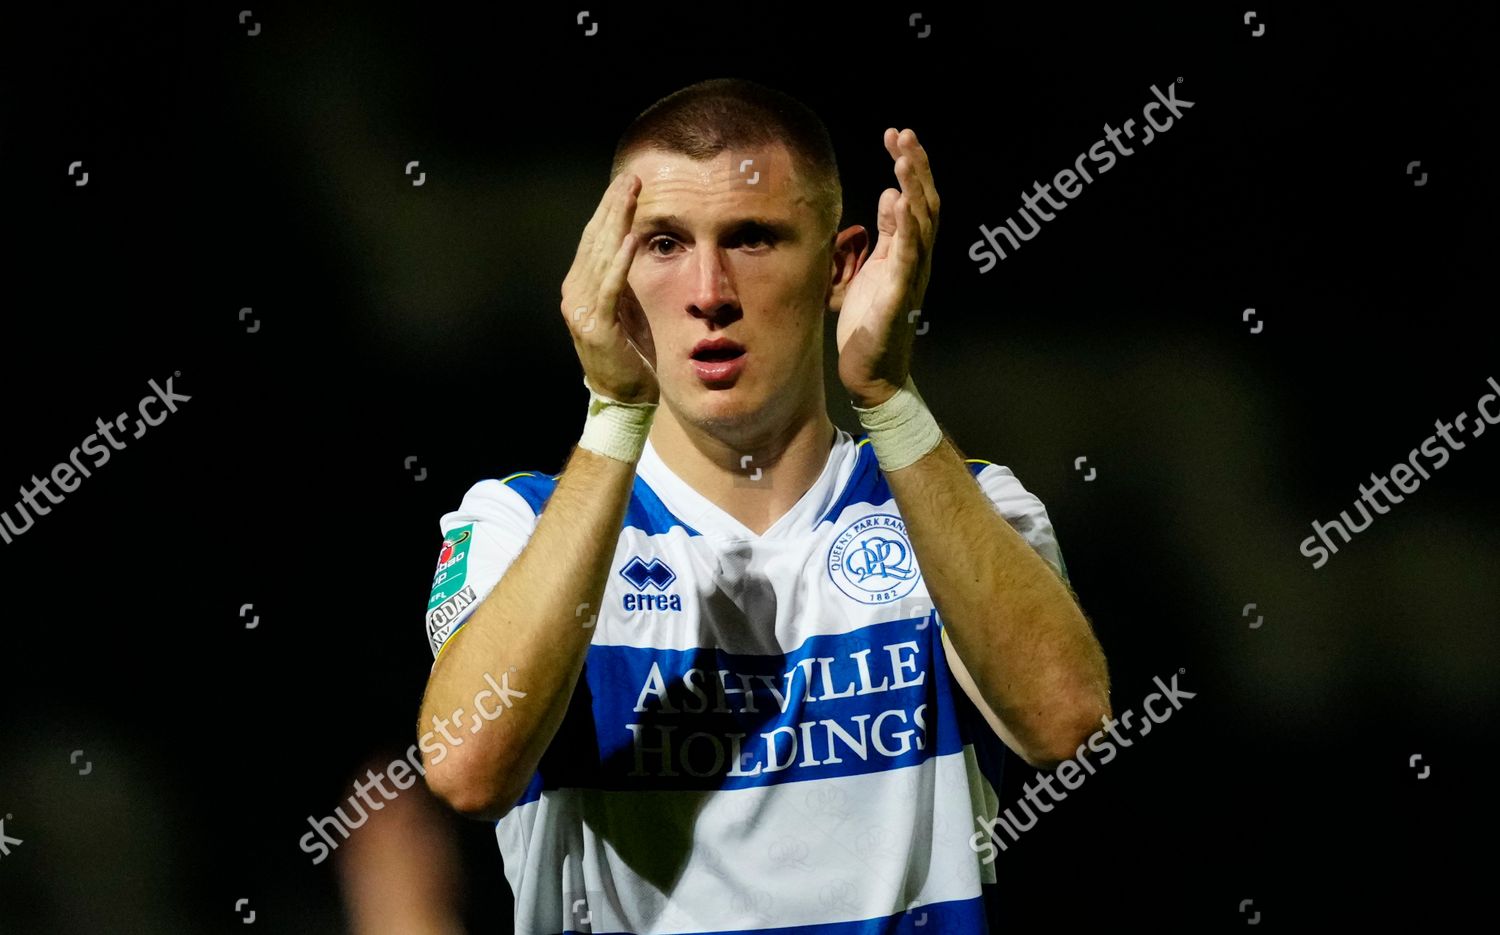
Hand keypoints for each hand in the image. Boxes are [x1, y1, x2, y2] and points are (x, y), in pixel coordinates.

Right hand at [561, 172, 658, 403]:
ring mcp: (581, 309)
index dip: (608, 210)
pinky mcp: (597, 326)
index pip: (592, 240)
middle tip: (631, 179)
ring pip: (600, 257)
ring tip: (630, 197)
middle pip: (594, 242)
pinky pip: (610, 287)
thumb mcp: (626, 306)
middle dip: (613, 208)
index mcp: (578, 286)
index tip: (626, 185)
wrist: (624, 395)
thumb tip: (629, 243)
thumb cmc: (629, 351)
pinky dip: (620, 262)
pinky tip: (630, 239)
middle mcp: (574, 293)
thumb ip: (621, 278)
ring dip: (617, 224)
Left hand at [836, 128, 939, 407]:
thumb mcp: (871, 270)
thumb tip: (890, 197)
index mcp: (907, 252)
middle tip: (903, 134)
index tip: (896, 136)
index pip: (914, 200)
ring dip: (913, 188)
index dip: (909, 167)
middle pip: (924, 203)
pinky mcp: (898, 296)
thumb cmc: (869, 324)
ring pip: (921, 224)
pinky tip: (901, 201)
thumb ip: (883, 236)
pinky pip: (906, 256)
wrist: (871, 374)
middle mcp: (916, 260)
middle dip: (915, 167)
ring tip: (903, 157)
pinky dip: (906, 227)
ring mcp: (910, 277)